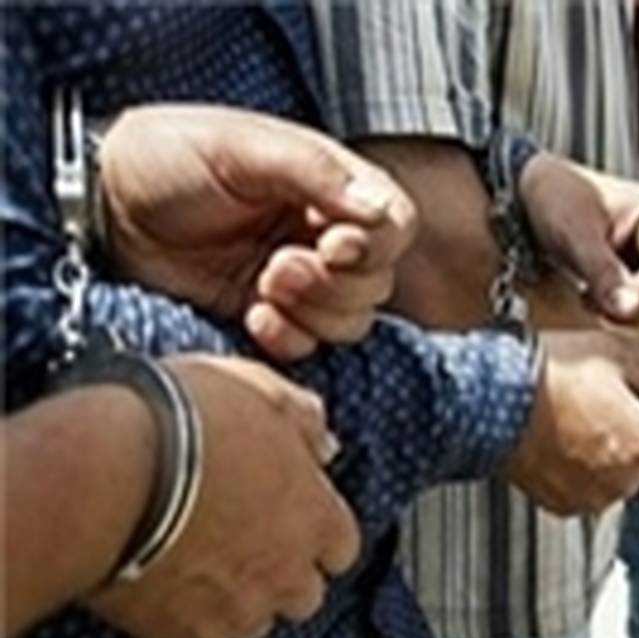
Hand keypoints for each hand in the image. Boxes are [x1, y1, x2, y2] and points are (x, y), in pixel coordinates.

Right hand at [84, 355, 358, 637]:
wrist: (105, 475)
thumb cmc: (181, 422)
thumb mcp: (257, 388)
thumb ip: (302, 419)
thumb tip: (324, 441)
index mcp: (316, 516)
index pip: (341, 545)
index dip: (312, 531)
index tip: (285, 516)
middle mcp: (289, 573)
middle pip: (303, 593)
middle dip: (279, 573)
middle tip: (236, 541)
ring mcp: (240, 612)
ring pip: (256, 623)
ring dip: (236, 602)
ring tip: (193, 566)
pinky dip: (189, 633)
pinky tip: (165, 599)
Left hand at [100, 104, 416, 359]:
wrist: (101, 204)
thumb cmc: (166, 157)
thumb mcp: (241, 146)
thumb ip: (316, 171)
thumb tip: (381, 213)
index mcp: (328, 187)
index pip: (394, 226)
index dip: (377, 245)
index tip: (335, 244)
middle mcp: (321, 235)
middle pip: (378, 281)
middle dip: (335, 283)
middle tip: (279, 266)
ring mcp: (297, 280)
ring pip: (351, 319)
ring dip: (315, 311)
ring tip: (263, 285)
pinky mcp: (265, 316)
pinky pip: (308, 346)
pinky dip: (289, 337)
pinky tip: (252, 314)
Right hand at [503, 331, 638, 513]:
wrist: (488, 397)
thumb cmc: (549, 372)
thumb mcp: (618, 354)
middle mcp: (626, 479)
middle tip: (606, 399)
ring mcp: (593, 496)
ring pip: (621, 476)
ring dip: (611, 453)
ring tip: (578, 417)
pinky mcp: (563, 504)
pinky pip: (588, 489)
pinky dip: (581, 471)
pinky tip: (561, 439)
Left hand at [519, 153, 638, 321]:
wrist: (541, 195)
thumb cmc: (557, 200)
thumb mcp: (575, 234)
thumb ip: (603, 271)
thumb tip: (630, 308)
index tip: (603, 310)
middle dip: (634, 310)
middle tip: (588, 299)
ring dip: (630, 316)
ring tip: (590, 297)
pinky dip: (627, 315)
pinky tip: (598, 301)